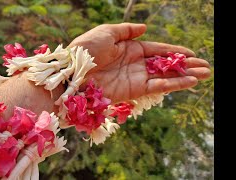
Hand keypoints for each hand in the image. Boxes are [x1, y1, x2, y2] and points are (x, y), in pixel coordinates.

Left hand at [68, 23, 210, 102]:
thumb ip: (127, 30)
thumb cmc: (86, 50)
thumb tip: (144, 28)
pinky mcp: (134, 90)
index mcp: (128, 48)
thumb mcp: (106, 32)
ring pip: (165, 76)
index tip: (191, 53)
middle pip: (164, 64)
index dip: (174, 51)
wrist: (72, 74)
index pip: (157, 49)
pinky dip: (175, 84)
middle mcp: (134, 63)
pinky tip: (190, 81)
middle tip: (204, 66)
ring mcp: (135, 77)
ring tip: (204, 74)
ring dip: (185, 75)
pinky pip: (158, 86)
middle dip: (184, 64)